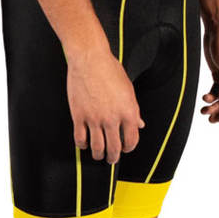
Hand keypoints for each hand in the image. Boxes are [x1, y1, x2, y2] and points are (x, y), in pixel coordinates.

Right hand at [66, 48, 144, 162]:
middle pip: (114, 149)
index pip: (132, 140)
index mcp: (128, 111)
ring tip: (98, 154)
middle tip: (111, 158)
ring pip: (97, 148)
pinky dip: (82, 145)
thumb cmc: (110, 69)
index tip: (125, 149)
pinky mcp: (79, 116)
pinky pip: (80, 138)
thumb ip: (134, 109)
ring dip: (98, 154)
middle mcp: (112, 118)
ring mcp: (94, 119)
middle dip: (113, 157)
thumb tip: (139, 124)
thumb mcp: (128, 88)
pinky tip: (84, 143)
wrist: (89, 58)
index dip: (129, 148)